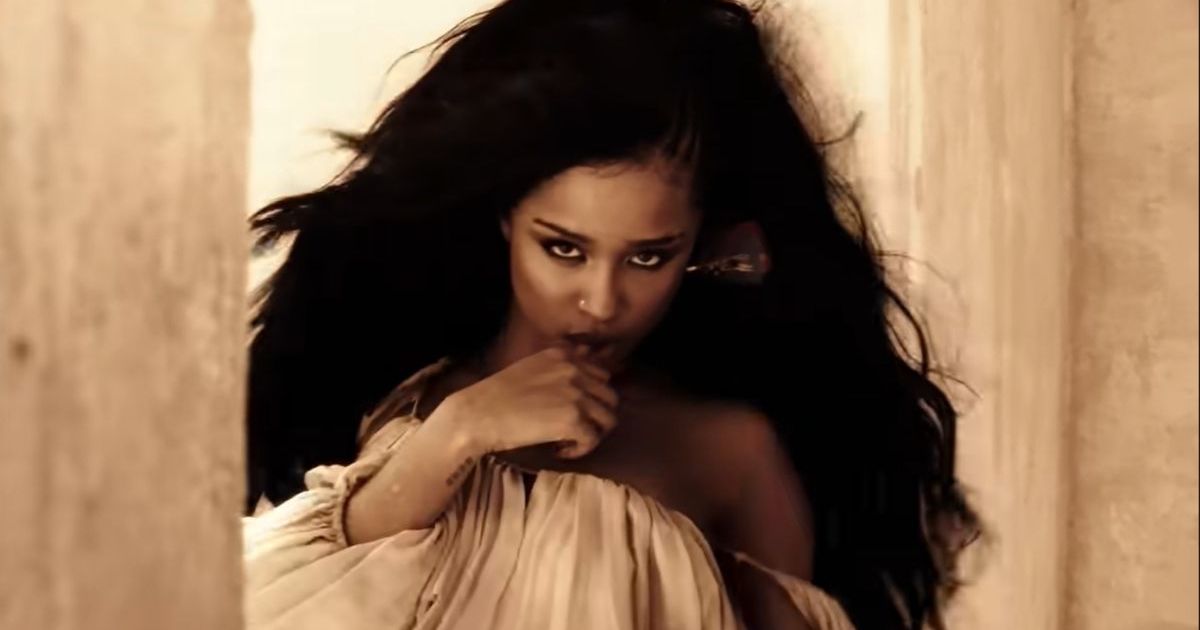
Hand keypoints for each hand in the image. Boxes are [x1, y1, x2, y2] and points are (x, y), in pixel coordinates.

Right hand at [435, 345, 618, 458]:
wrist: (476, 415)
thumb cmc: (496, 395)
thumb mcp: (531, 367)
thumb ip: (560, 365)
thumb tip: (587, 355)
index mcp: (564, 356)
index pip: (602, 374)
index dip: (593, 396)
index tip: (576, 409)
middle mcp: (575, 370)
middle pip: (610, 398)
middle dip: (597, 416)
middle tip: (576, 429)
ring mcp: (576, 395)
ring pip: (608, 420)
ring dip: (592, 434)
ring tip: (569, 441)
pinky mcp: (573, 420)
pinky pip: (593, 439)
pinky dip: (580, 450)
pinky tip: (561, 451)